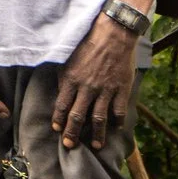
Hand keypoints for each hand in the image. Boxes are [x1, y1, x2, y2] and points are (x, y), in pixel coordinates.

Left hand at [53, 15, 140, 149]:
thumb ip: (64, 76)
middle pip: (77, 116)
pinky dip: (117, 121)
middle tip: (70, 145)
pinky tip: (116, 128)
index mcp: (71, 80)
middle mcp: (87, 88)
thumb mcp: (68, 58)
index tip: (56, 129)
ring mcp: (105, 90)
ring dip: (96, 134)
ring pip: (98, 118)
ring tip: (95, 145)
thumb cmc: (87, 42)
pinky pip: (119, 110)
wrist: (113, 33)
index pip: (61, 105)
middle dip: (72, 133)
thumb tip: (60, 92)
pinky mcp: (121, 89)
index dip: (58, 119)